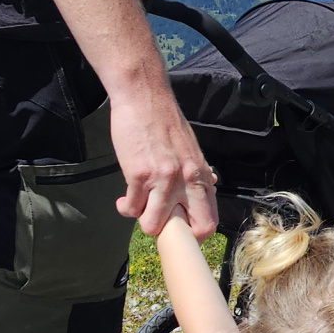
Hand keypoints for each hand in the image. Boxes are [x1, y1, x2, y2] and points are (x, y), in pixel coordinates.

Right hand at [111, 86, 216, 237]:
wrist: (143, 96)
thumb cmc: (163, 120)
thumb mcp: (190, 148)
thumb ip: (195, 172)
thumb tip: (207, 187)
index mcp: (200, 175)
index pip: (209, 220)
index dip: (195, 233)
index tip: (180, 230)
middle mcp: (187, 180)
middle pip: (192, 230)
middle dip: (172, 235)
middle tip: (158, 224)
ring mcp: (163, 179)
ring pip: (153, 225)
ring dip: (143, 219)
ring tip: (137, 207)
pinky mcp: (138, 175)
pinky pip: (131, 207)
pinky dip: (125, 206)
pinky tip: (124, 198)